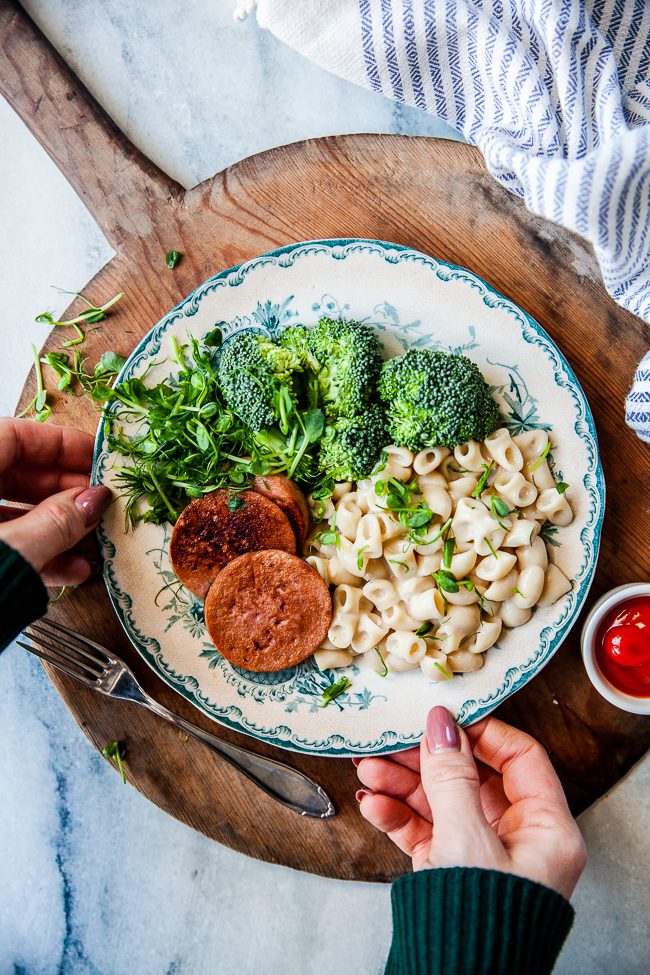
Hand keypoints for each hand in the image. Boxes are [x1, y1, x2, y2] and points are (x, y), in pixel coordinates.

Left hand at [0, 418, 110, 584]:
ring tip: (97, 544)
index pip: (14, 435)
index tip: (101, 459)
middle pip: (18, 475)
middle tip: (105, 506)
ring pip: (15, 515)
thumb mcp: (11, 549)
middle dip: (67, 493)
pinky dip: (38, 556)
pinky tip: (74, 572)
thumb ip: (54, 523)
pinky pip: (6, 547)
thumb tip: (96, 500)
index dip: (60, 443)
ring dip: (59, 530)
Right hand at [354, 706, 585, 898]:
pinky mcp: (448, 869)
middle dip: (425, 760)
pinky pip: (424, 830)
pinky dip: (397, 815)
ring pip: (441, 801)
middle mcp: (517, 839)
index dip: (481, 734)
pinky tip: (373, 803)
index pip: (520, 758)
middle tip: (391, 741)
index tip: (444, 719)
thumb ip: (451, 776)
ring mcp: (480, 854)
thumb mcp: (467, 839)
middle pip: (471, 778)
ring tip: (368, 770)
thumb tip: (441, 724)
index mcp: (546, 829)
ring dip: (401, 784)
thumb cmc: (481, 922)